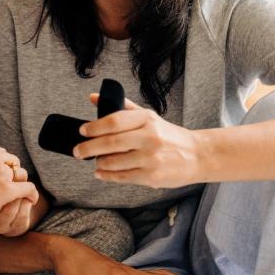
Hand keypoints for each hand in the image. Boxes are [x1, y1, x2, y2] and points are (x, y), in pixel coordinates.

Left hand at [72, 94, 203, 188]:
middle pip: (110, 143)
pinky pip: (122, 177)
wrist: (196, 155)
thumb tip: (93, 97)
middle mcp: (149, 137)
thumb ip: (122, 107)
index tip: (82, 131)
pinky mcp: (152, 176)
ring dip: (99, 162)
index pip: (114, 121)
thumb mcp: (148, 116)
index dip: (94, 127)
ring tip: (96, 161)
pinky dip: (108, 176)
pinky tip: (102, 173)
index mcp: (147, 119)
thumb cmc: (168, 135)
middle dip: (89, 148)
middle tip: (78, 151)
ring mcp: (151, 158)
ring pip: (114, 162)